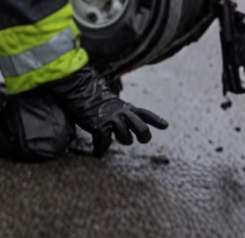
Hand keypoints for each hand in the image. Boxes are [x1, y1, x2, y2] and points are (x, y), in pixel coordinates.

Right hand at [45, 66, 168, 155]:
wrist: (79, 90)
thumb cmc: (94, 99)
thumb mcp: (113, 103)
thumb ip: (123, 113)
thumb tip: (129, 129)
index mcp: (126, 107)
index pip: (145, 113)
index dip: (156, 120)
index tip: (166, 126)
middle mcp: (123, 113)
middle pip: (142, 129)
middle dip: (144, 136)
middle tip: (141, 140)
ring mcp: (113, 120)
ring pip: (126, 139)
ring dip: (120, 141)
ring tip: (113, 138)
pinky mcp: (101, 127)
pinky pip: (105, 144)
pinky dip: (100, 150)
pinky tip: (97, 153)